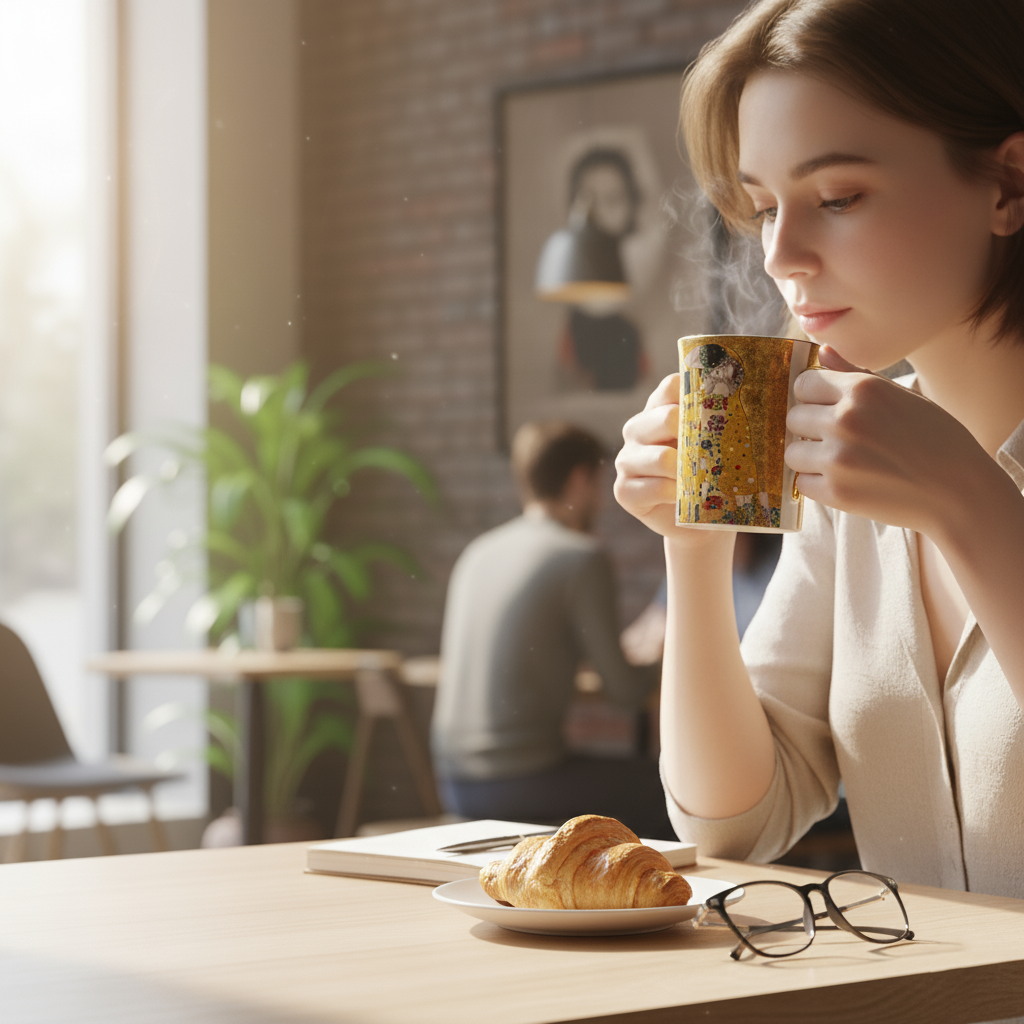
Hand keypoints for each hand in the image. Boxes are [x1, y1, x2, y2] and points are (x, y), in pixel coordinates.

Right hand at [614, 374, 729, 548]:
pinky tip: (684, 499)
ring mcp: (626, 460)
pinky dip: (675, 496)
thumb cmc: (711, 477)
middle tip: (715, 453)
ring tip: (701, 482)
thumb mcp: (719, 445)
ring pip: (660, 458)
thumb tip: (756, 404)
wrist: (700, 522)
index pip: (672, 386)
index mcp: (659, 409)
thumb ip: (723, 422)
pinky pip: (654, 488)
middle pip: (666, 417)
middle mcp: (637, 429)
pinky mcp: (623, 490)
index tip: (720, 410)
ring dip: (687, 473)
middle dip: (695, 436)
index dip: (696, 395)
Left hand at [785, 346, 987, 535]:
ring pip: (791, 453)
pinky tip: (846, 481)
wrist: (958, 491)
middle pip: (794, 418)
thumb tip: (821, 351)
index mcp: (863, 389)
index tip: (827, 409)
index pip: (803, 384)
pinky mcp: (836, 492)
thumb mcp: (901, 397)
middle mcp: (846, 419)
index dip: (813, 398)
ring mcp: (839, 457)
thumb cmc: (933, 440)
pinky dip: (817, 484)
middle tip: (838, 440)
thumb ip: (855, 375)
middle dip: (809, 429)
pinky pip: (801, 482)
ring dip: (809, 459)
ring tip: (842, 462)